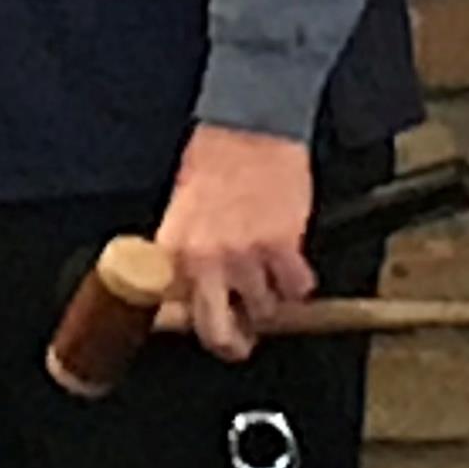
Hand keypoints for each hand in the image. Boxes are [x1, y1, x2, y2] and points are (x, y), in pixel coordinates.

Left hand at [154, 124, 314, 361]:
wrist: (250, 124)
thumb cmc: (214, 155)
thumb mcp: (181, 203)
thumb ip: (183, 249)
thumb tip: (184, 286)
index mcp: (175, 246)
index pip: (170, 309)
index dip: (185, 321)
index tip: (193, 323)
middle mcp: (207, 259)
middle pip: (216, 334)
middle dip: (230, 342)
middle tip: (238, 335)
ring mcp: (246, 256)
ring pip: (263, 313)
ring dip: (268, 301)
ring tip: (266, 276)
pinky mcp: (284, 248)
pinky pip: (297, 290)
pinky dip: (298, 283)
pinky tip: (290, 262)